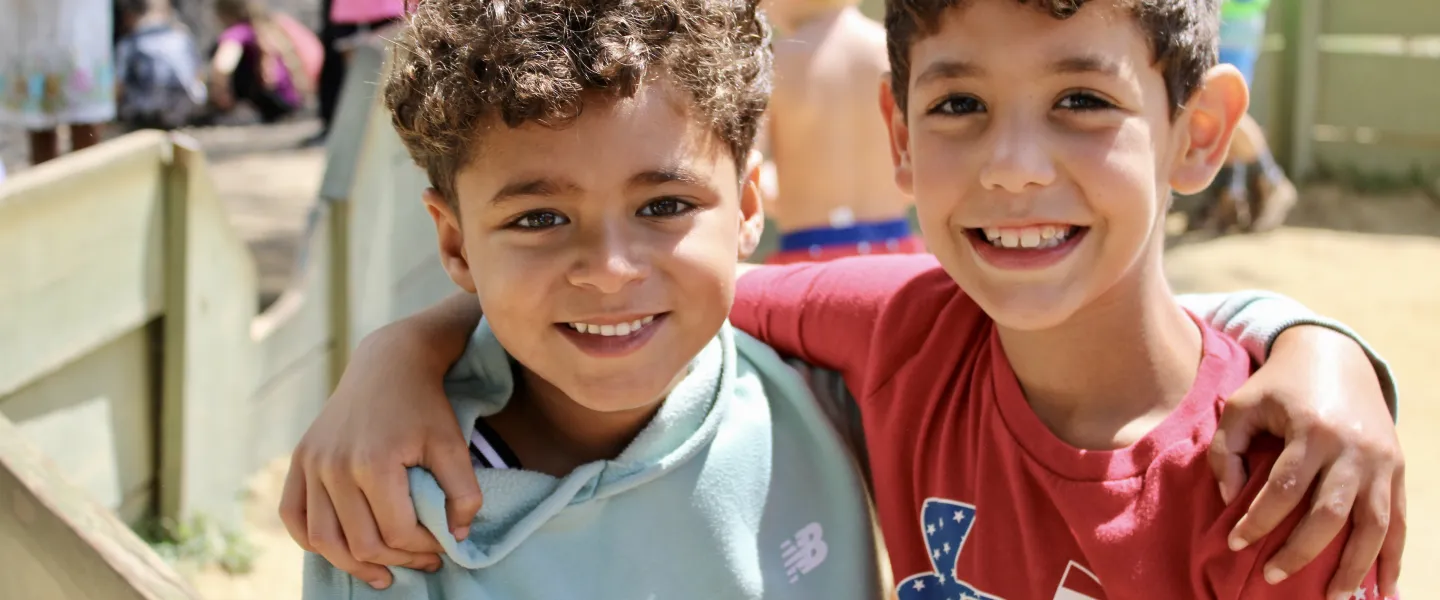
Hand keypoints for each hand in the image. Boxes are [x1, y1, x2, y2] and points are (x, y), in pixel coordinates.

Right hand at [279, 326, 483, 588]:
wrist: (388, 363)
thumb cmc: (426, 405)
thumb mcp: (453, 444)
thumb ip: (464, 492)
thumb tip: (457, 537)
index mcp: (373, 462)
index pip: (397, 532)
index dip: (424, 548)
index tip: (444, 546)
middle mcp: (334, 466)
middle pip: (361, 542)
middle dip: (397, 560)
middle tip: (423, 561)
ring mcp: (311, 463)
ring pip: (324, 539)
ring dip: (354, 564)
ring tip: (384, 574)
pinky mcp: (299, 458)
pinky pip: (294, 516)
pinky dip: (313, 541)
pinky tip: (341, 550)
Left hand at [1208, 326, 1403, 598]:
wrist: (1336, 355)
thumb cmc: (1278, 385)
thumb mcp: (1242, 405)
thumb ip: (1226, 451)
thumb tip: (1232, 500)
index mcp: (1313, 430)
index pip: (1285, 489)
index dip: (1258, 521)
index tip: (1235, 542)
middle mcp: (1353, 449)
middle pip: (1330, 515)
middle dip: (1300, 552)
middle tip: (1271, 577)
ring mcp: (1381, 461)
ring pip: (1374, 526)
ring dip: (1354, 568)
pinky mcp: (1397, 469)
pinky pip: (1399, 521)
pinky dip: (1393, 558)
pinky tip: (1385, 590)